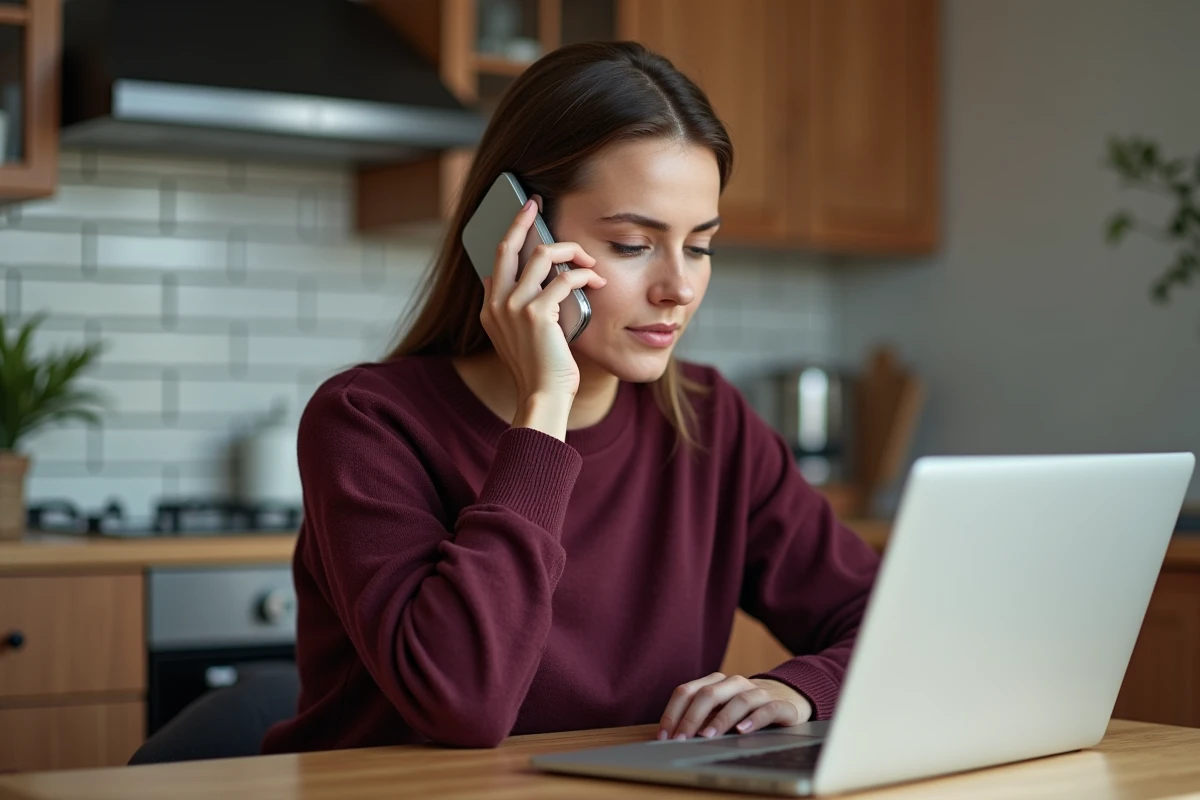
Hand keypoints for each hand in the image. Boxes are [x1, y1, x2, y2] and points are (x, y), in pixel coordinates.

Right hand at [479, 198, 606, 436]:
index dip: (512, 233)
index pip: (498, 259)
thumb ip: (515, 310)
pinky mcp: (537, 314)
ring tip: (588, 260)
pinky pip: (564, 278)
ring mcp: (515, 307)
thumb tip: (523, 281)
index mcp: (490, 308)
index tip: (525, 214)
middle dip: (524, 219)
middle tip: (537, 204)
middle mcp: (497, 303)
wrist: (542, 396)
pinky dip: (584, 275)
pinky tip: (595, 280)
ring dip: (569, 251)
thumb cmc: (540, 369)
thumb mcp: (518, 338)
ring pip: (541, 255)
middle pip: (509, 246)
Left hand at [658, 673, 812, 739]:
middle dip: (691, 718)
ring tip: (707, 736)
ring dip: (720, 719)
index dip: (673, 713)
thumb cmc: (745, 708)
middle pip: (708, 694)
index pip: (687, 691)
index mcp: (716, 682)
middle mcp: (735, 683)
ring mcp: (758, 692)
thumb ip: (701, 717)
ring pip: (737, 700)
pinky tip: (743, 731)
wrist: (788, 697)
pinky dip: (754, 719)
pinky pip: (767, 709)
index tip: (664, 736)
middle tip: (681, 740)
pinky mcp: (780, 704)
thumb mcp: (720, 709)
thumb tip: (673, 736)